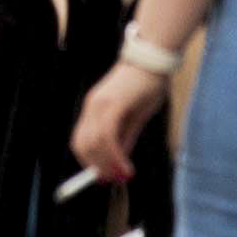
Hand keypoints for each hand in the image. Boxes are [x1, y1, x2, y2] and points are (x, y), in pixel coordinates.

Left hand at [70, 56, 165, 184]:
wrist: (155, 56)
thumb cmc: (148, 83)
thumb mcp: (135, 116)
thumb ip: (125, 137)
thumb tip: (118, 161)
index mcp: (94, 108)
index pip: (81, 141)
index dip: (89, 162)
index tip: (104, 177)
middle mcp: (92, 106)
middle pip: (82, 145)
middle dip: (96, 167)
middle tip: (113, 180)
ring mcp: (101, 105)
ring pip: (93, 145)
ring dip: (106, 166)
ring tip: (123, 175)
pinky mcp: (113, 105)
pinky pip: (107, 137)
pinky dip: (114, 156)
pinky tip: (126, 167)